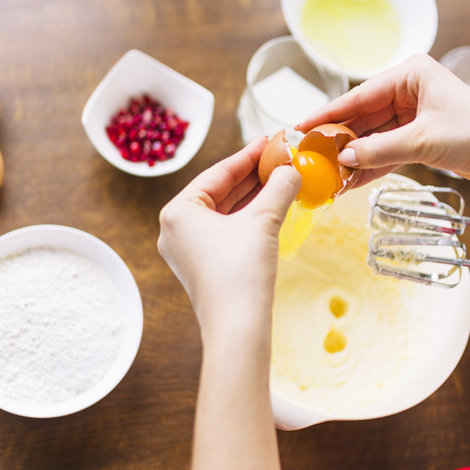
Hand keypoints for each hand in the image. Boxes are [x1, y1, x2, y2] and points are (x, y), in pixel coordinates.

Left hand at [157, 137, 301, 346]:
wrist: (238, 328)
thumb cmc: (241, 273)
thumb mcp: (263, 221)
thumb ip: (279, 188)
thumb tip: (294, 168)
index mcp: (178, 211)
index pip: (217, 173)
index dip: (248, 155)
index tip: (271, 140)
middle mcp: (175, 229)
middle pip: (220, 191)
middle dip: (252, 175)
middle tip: (281, 157)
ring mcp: (188, 249)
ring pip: (225, 212)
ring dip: (254, 195)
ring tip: (282, 177)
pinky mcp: (203, 266)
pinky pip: (226, 231)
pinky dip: (249, 217)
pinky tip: (273, 206)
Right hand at [297, 54, 469, 187]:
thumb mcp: (423, 142)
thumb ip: (379, 150)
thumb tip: (342, 159)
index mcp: (411, 74)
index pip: (359, 95)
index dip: (329, 113)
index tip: (303, 126)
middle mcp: (410, 90)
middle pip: (363, 116)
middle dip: (339, 140)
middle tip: (312, 157)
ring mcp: (414, 115)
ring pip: (373, 137)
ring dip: (353, 157)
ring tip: (328, 175)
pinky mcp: (420, 138)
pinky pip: (387, 150)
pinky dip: (371, 165)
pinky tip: (351, 180)